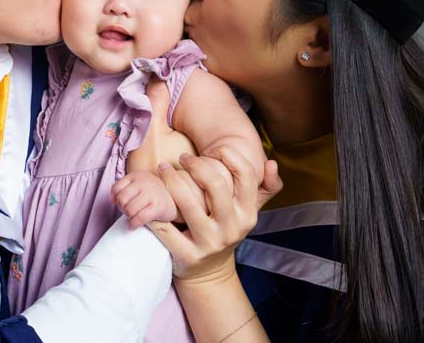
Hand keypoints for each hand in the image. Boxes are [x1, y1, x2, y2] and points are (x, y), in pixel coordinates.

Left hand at [112, 171, 177, 228]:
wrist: (178, 199)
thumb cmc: (154, 194)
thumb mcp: (139, 185)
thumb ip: (124, 189)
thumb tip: (111, 200)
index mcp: (137, 175)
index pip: (116, 188)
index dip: (116, 199)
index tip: (121, 204)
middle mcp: (144, 182)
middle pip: (122, 199)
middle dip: (123, 209)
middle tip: (129, 212)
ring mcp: (151, 193)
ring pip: (129, 209)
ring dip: (129, 217)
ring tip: (133, 217)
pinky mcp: (158, 206)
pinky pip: (139, 218)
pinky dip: (133, 224)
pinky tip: (132, 226)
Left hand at [148, 146, 281, 282]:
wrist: (209, 274)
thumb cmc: (225, 231)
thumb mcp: (247, 212)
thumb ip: (265, 187)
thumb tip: (272, 162)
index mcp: (248, 214)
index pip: (246, 176)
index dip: (230, 156)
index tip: (214, 149)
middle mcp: (232, 229)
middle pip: (216, 185)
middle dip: (196, 164)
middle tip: (184, 158)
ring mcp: (210, 243)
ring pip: (188, 203)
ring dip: (171, 180)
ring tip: (163, 170)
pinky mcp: (188, 255)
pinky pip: (166, 228)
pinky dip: (155, 210)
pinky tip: (152, 196)